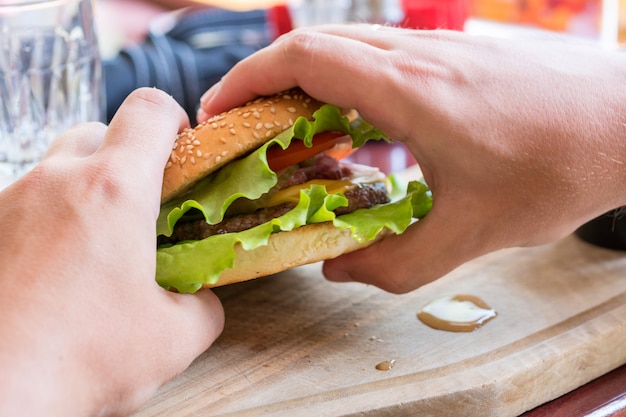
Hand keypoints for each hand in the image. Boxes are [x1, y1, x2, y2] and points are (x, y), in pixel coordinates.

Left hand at [0, 88, 223, 415]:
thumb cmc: (79, 360)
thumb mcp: (173, 340)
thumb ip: (203, 307)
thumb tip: (202, 300)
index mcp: (114, 191)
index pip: (147, 109)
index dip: (173, 117)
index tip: (182, 146)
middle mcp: (56, 181)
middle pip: (98, 131)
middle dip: (126, 156)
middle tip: (141, 204)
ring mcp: (10, 200)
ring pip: (57, 167)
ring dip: (84, 190)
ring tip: (95, 245)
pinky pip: (25, 202)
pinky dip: (48, 219)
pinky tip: (53, 270)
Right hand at [198, 25, 625, 292]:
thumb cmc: (562, 168)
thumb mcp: (475, 233)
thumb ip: (398, 261)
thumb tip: (340, 268)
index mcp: (412, 91)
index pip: (305, 58)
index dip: (250, 78)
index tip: (220, 110)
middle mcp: (418, 56)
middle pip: (316, 43)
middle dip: (264, 78)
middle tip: (241, 123)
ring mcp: (439, 47)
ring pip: (347, 45)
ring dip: (304, 78)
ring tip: (288, 125)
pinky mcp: (457, 52)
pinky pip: (381, 53)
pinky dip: (345, 78)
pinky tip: (353, 119)